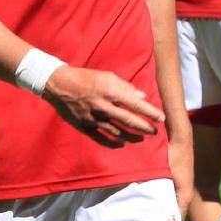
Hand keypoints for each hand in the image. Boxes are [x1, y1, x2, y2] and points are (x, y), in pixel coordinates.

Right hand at [43, 65, 164, 147]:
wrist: (58, 85)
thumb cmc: (86, 78)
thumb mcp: (108, 76)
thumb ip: (126, 87)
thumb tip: (142, 97)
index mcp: (110, 92)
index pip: (136, 105)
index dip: (151, 113)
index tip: (162, 119)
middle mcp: (103, 107)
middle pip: (129, 121)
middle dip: (145, 128)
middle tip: (155, 132)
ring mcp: (93, 118)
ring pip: (117, 132)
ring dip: (131, 137)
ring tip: (141, 138)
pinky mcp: (84, 126)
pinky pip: (100, 139)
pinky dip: (112, 143)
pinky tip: (122, 144)